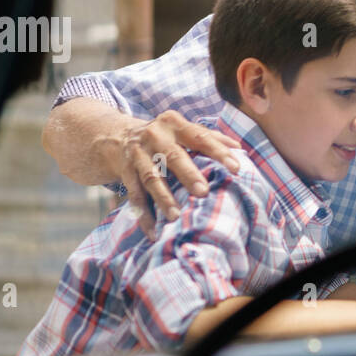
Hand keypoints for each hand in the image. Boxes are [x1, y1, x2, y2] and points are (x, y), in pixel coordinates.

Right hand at [116, 110, 240, 238]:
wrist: (116, 136)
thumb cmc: (164, 137)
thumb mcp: (182, 129)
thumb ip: (211, 137)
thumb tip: (239, 148)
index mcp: (175, 124)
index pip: (200, 137)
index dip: (219, 152)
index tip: (236, 169)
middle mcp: (155, 136)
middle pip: (173, 156)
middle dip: (188, 174)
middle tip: (203, 192)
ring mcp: (137, 154)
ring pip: (151, 178)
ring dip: (163, 198)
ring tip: (175, 217)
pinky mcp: (124, 172)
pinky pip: (134, 195)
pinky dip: (143, 214)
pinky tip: (152, 231)